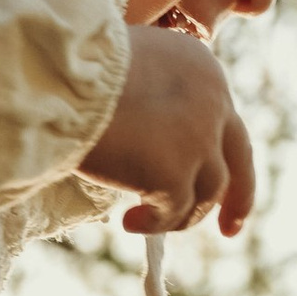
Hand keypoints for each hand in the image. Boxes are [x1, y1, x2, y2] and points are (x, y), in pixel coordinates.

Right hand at [81, 24, 254, 237]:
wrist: (57, 78)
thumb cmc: (71, 66)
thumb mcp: (130, 67)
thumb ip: (154, 95)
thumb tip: (150, 139)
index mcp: (201, 66)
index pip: (220, 117)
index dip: (214, 150)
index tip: (207, 174)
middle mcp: (213, 99)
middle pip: (239, 157)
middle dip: (239, 197)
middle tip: (231, 229)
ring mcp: (199, 139)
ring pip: (209, 192)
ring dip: (179, 215)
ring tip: (139, 220)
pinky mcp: (176, 173)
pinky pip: (173, 213)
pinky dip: (154, 224)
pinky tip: (129, 223)